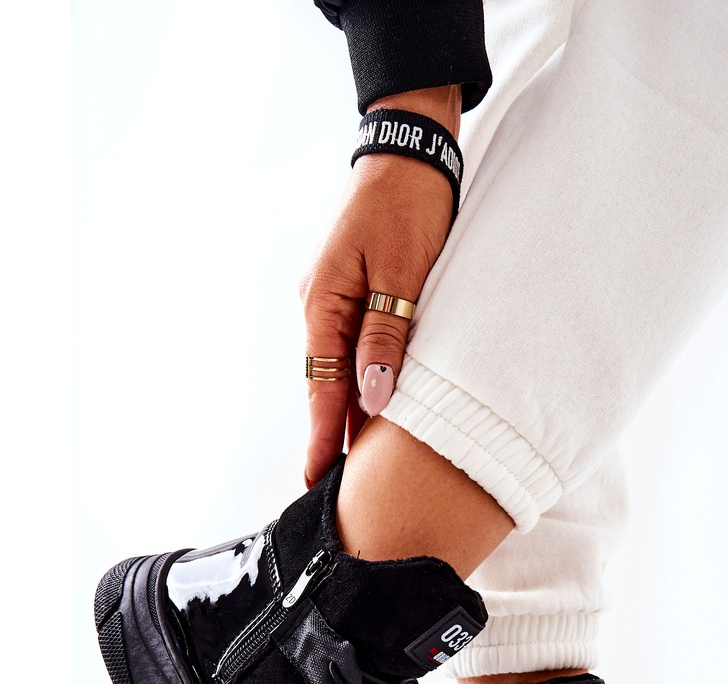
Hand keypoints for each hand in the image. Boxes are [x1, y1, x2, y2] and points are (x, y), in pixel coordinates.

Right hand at [301, 86, 459, 486]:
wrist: (409, 153)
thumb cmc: (409, 206)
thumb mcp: (403, 273)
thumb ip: (386, 336)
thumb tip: (373, 399)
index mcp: (324, 302)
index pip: (321, 385)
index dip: (321, 435)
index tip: (318, 478)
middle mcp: (320, 305)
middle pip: (326, 383)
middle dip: (331, 432)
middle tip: (338, 486)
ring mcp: (333, 298)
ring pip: (340, 368)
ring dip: (348, 409)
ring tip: (358, 460)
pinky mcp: (353, 292)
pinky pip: (352, 348)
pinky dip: (362, 379)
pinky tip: (374, 405)